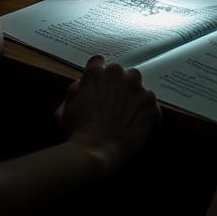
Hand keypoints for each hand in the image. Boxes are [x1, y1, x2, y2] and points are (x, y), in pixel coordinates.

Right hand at [60, 55, 159, 171]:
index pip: (99, 62)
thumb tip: (81, 86)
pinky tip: (140, 126)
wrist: (96, 153)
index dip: (100, 74)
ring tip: (129, 115)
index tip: (101, 84)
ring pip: (138, 86)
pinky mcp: (149, 103)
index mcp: (95, 74)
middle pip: (121, 73)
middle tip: (114, 104)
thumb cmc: (77, 134)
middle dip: (118, 85)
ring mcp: (135, 87)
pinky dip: (147, 113)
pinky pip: (152, 104)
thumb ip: (75, 91)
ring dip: (134, 96)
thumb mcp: (64, 109)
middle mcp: (117, 75)